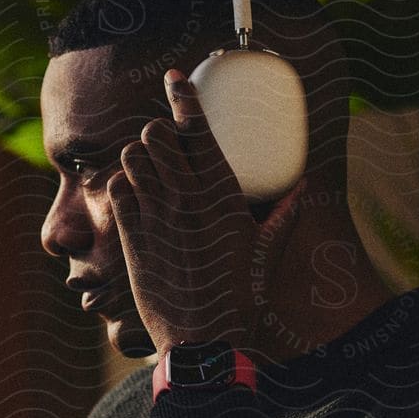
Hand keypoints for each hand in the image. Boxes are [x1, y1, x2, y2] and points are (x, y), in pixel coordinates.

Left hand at [105, 70, 259, 353]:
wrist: (202, 339)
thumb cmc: (237, 297)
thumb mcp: (265, 253)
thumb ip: (283, 216)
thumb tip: (302, 189)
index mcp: (222, 195)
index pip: (199, 128)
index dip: (184, 95)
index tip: (176, 78)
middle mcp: (187, 198)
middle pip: (158, 134)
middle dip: (158, 132)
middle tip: (165, 147)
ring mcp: (155, 216)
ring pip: (133, 157)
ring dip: (138, 157)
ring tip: (149, 170)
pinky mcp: (131, 237)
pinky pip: (116, 189)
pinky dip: (121, 185)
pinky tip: (133, 195)